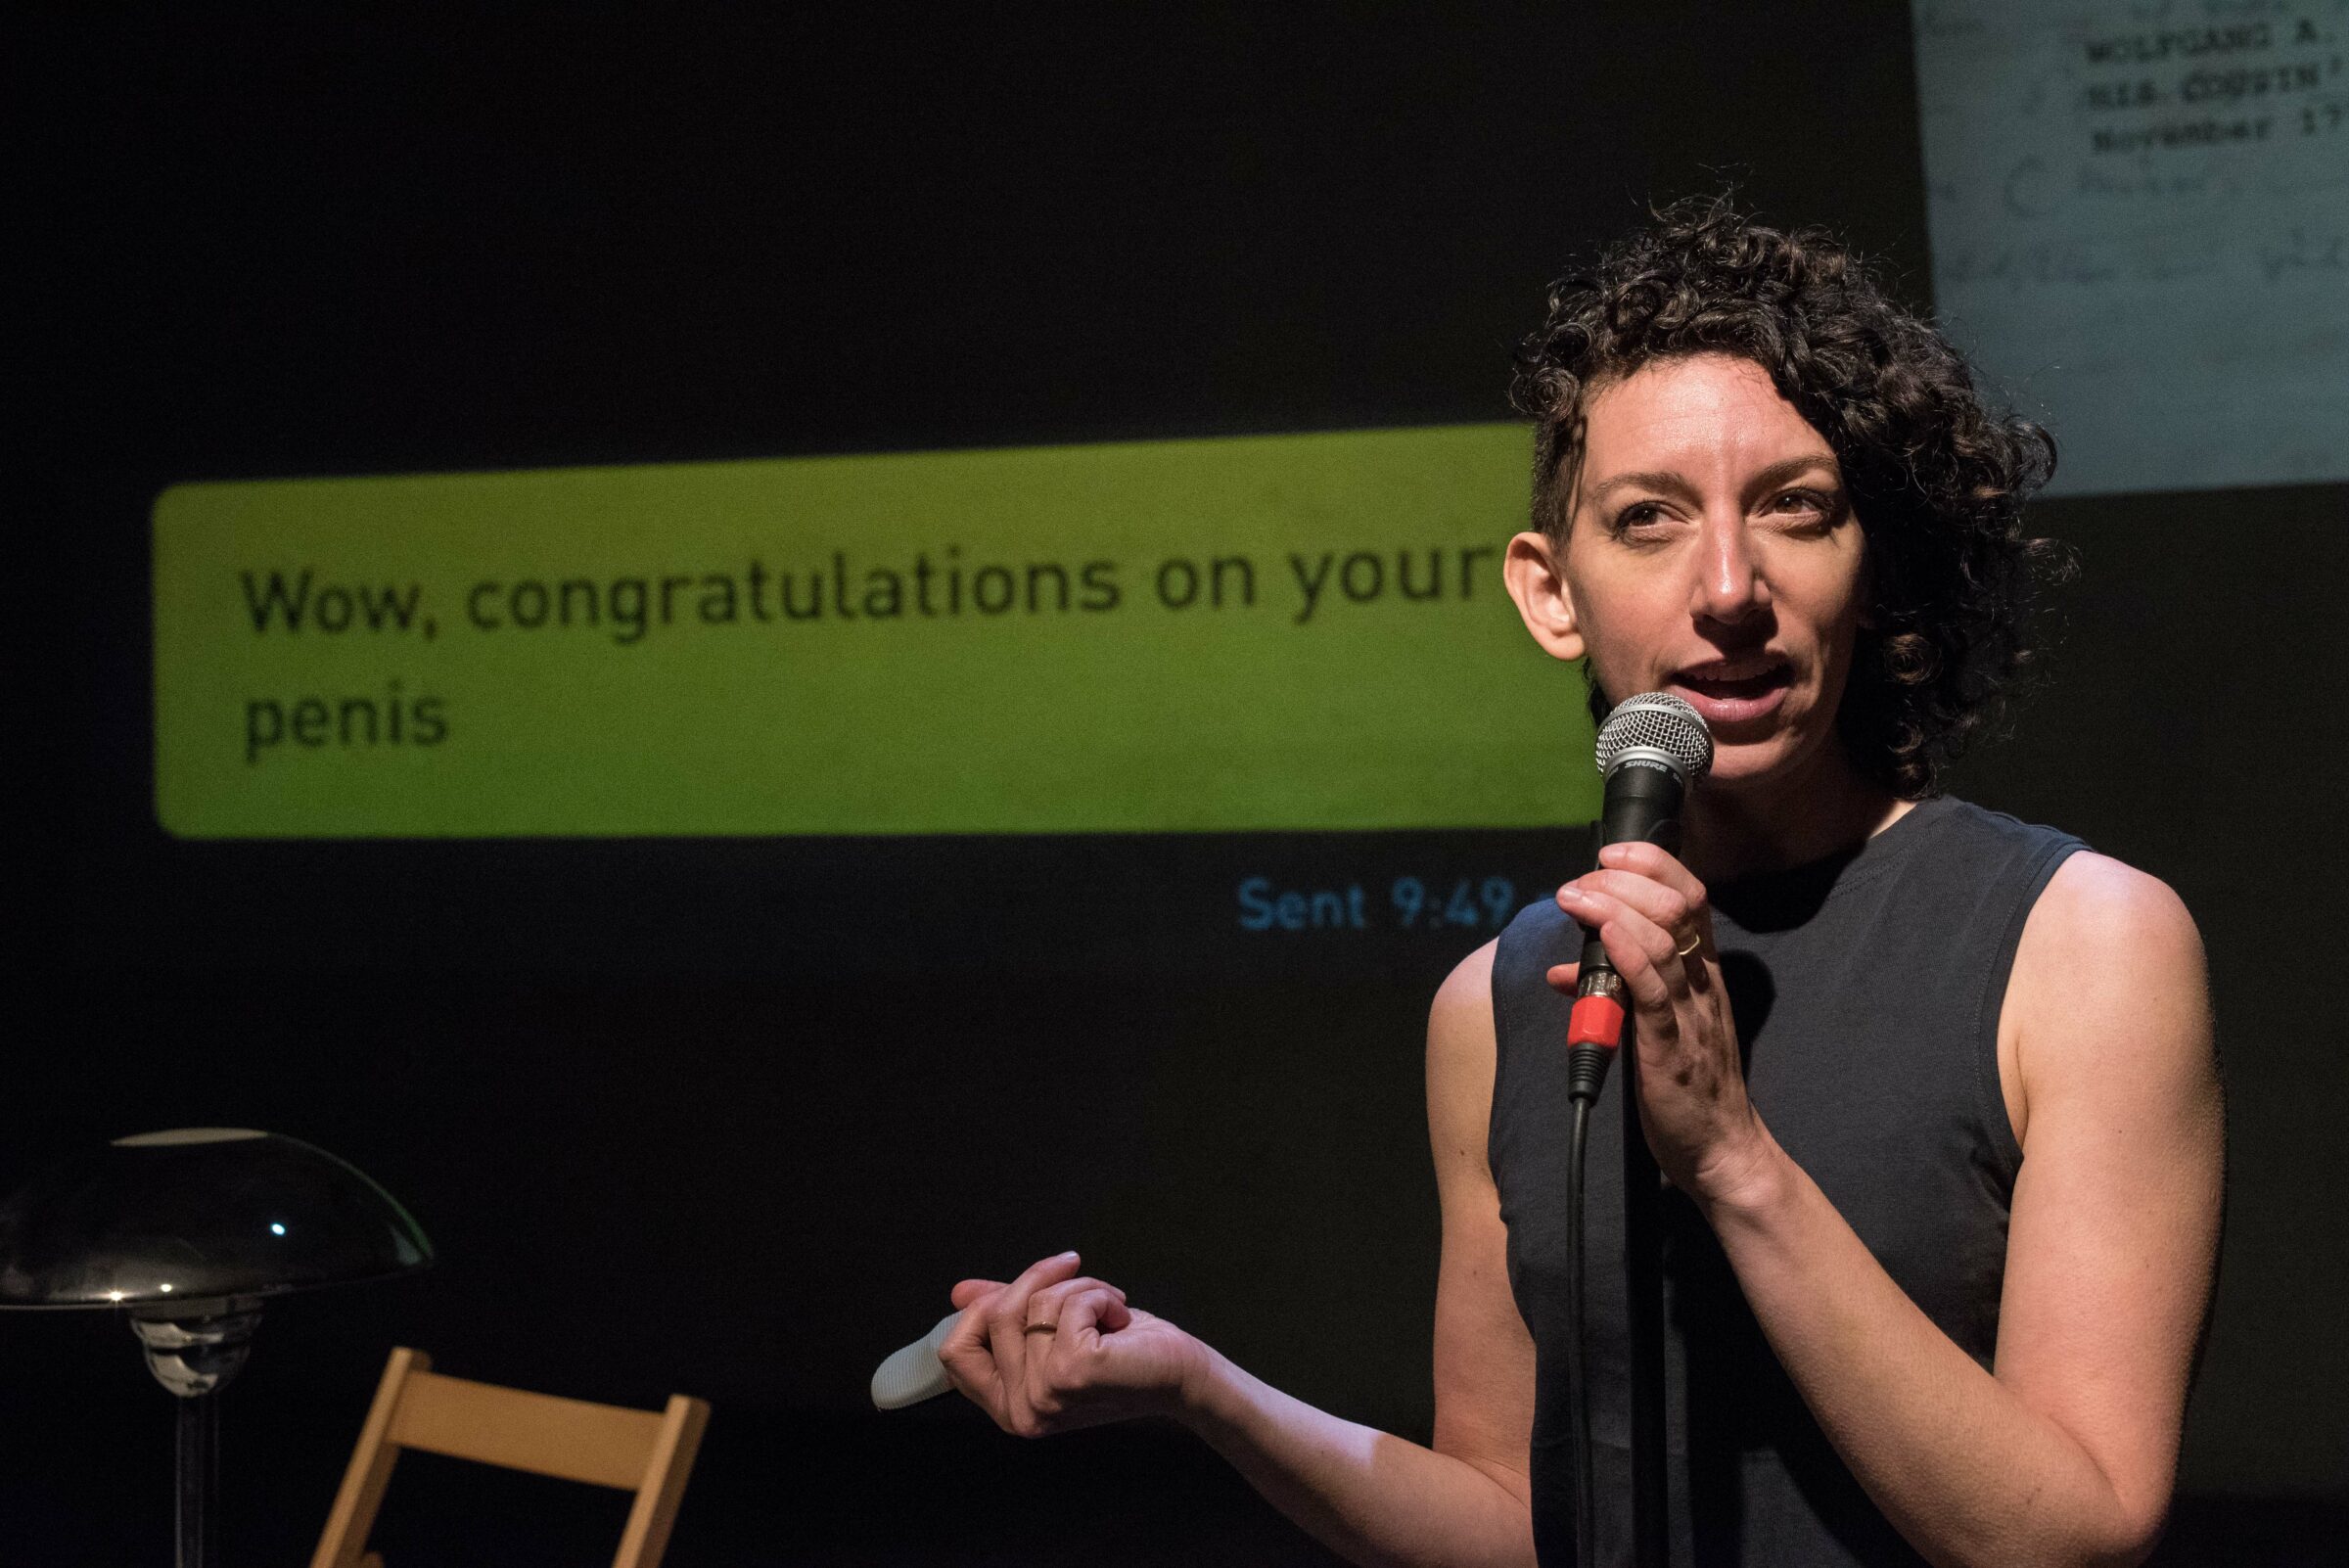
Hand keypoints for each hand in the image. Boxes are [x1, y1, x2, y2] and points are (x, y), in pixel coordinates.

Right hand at [938, 1251, 1207, 1436]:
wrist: (1181, 1373)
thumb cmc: (1125, 1351)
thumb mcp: (1056, 1329)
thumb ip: (1007, 1314)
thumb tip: (960, 1292)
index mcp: (1007, 1407)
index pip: (955, 1352)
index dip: (985, 1309)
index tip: (1033, 1288)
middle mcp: (1019, 1412)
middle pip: (991, 1316)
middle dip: (1038, 1281)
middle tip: (1081, 1281)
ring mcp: (1043, 1397)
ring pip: (1033, 1304)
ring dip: (1080, 1288)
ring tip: (1109, 1310)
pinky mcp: (1071, 1375)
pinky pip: (1066, 1304)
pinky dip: (1098, 1295)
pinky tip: (1119, 1317)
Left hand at [1548, 841, 1777, 1206]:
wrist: (1721, 1150)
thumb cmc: (1688, 1085)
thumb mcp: (1654, 1025)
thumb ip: (1617, 990)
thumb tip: (1563, 971)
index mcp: (1703, 973)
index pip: (1691, 896)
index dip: (1654, 864)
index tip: (1612, 853)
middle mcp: (1701, 984)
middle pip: (1676, 907)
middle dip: (1624, 881)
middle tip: (1580, 881)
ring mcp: (1690, 1014)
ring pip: (1663, 941)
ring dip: (1613, 911)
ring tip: (1575, 898)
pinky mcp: (1671, 1048)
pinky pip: (1652, 993)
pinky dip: (1627, 956)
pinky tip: (1603, 937)